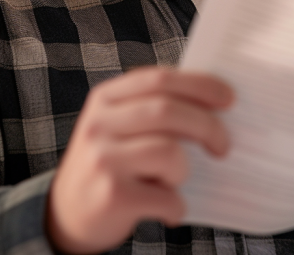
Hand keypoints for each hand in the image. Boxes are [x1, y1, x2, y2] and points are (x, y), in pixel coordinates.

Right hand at [46, 67, 232, 253]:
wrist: (65, 214)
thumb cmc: (109, 163)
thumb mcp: (119, 125)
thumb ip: (152, 107)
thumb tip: (214, 103)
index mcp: (106, 97)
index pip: (159, 79)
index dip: (199, 85)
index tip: (228, 97)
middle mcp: (100, 123)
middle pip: (167, 111)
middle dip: (207, 126)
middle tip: (223, 145)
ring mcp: (102, 158)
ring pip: (169, 152)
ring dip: (184, 170)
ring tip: (174, 182)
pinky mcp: (110, 195)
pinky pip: (166, 195)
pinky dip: (177, 205)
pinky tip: (168, 209)